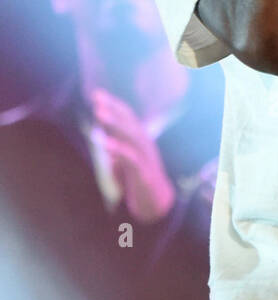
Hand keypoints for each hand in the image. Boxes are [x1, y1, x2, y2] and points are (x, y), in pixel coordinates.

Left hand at [91, 88, 175, 223]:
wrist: (157, 204)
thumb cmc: (139, 181)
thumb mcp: (124, 164)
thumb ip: (115, 152)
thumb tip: (105, 143)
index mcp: (140, 141)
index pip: (128, 118)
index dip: (114, 105)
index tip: (97, 94)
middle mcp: (145, 145)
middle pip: (130, 122)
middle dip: (113, 109)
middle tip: (97, 99)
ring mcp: (146, 158)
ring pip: (131, 136)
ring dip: (114, 123)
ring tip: (99, 114)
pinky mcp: (144, 174)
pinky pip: (131, 158)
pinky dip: (118, 149)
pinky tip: (105, 144)